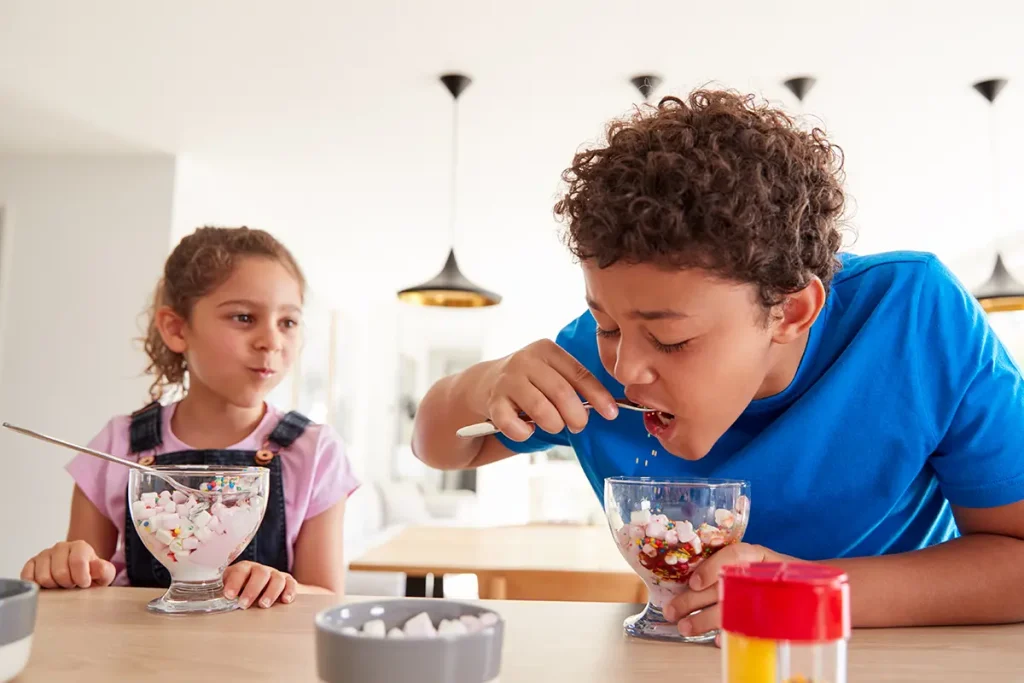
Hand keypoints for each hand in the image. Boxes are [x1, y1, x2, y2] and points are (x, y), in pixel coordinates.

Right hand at [21, 540, 115, 588]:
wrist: (78, 575)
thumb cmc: (90, 575)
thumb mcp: (104, 575)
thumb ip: (103, 570)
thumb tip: (97, 567)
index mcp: (80, 547)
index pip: (77, 561)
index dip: (81, 578)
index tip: (84, 583)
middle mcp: (60, 547)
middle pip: (59, 572)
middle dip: (67, 583)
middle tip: (72, 584)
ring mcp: (44, 555)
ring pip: (43, 577)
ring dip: (53, 586)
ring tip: (61, 584)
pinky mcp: (31, 564)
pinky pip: (28, 578)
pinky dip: (37, 586)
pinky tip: (48, 586)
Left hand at [223, 561, 296, 608]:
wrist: (261, 588)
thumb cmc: (241, 591)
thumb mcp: (230, 590)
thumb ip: (222, 594)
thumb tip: (209, 603)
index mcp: (244, 569)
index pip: (240, 571)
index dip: (234, 582)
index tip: (229, 595)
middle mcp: (260, 570)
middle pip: (260, 574)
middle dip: (252, 589)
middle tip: (244, 604)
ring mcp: (275, 575)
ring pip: (277, 578)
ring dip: (270, 592)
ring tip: (264, 605)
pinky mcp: (287, 582)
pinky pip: (291, 583)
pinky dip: (289, 591)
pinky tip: (285, 600)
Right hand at [479, 339, 618, 440]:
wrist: (485, 383)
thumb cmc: (528, 381)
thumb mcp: (551, 373)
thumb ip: (574, 385)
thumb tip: (607, 409)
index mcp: (547, 350)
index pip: (579, 374)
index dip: (598, 396)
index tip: (611, 414)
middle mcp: (526, 360)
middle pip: (562, 393)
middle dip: (576, 416)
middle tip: (578, 425)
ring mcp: (507, 380)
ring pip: (541, 410)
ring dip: (553, 425)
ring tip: (553, 426)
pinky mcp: (492, 401)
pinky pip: (514, 425)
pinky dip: (524, 433)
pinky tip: (527, 429)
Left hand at [663, 543, 795, 643]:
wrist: (807, 584)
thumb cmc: (768, 572)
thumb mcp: (749, 562)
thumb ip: (724, 566)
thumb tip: (688, 580)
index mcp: (753, 555)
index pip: (734, 555)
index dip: (713, 567)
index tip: (694, 583)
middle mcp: (761, 571)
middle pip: (725, 585)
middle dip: (695, 600)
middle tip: (673, 611)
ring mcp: (769, 594)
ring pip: (733, 608)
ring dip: (706, 620)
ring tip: (686, 627)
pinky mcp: (774, 615)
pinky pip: (751, 628)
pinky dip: (731, 635)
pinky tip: (717, 640)